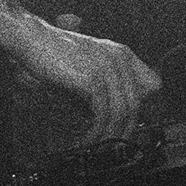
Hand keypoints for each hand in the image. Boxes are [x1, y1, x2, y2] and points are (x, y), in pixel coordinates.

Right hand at [19, 18, 161, 145]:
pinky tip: (89, 138)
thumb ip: (105, 84)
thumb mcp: (88, 64)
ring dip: (111, 134)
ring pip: (121, 111)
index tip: (130, 123)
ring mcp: (107, 67)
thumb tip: (110, 116)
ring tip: (100, 145)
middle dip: (126, 128)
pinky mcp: (92, 78)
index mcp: (121, 53)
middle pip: (135, 103)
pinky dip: (97, 130)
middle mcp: (119, 59)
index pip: (152, 84)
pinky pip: (103, 112)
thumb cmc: (55, 54)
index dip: (144, 106)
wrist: (34, 40)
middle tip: (115, 144)